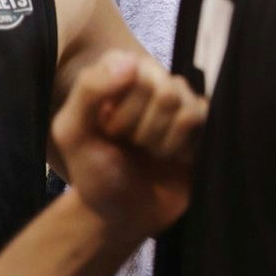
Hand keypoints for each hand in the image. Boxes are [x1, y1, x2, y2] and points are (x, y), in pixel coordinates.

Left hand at [50, 50, 205, 242]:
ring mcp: (178, 99)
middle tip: (129, 146)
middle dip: (142, 131)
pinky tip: (172, 155)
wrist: (123, 214)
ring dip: (162, 142)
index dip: (119, 110)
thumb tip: (130, 61)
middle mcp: (151, 78)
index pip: (134, 71)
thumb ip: (89, 92)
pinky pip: (202, 119)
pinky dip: (181, 147)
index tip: (104, 129)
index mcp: (116, 73)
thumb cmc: (94, 172)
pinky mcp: (201, 120)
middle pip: (164, 92)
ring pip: (184, 106)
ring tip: (149, 152)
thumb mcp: (73, 133)